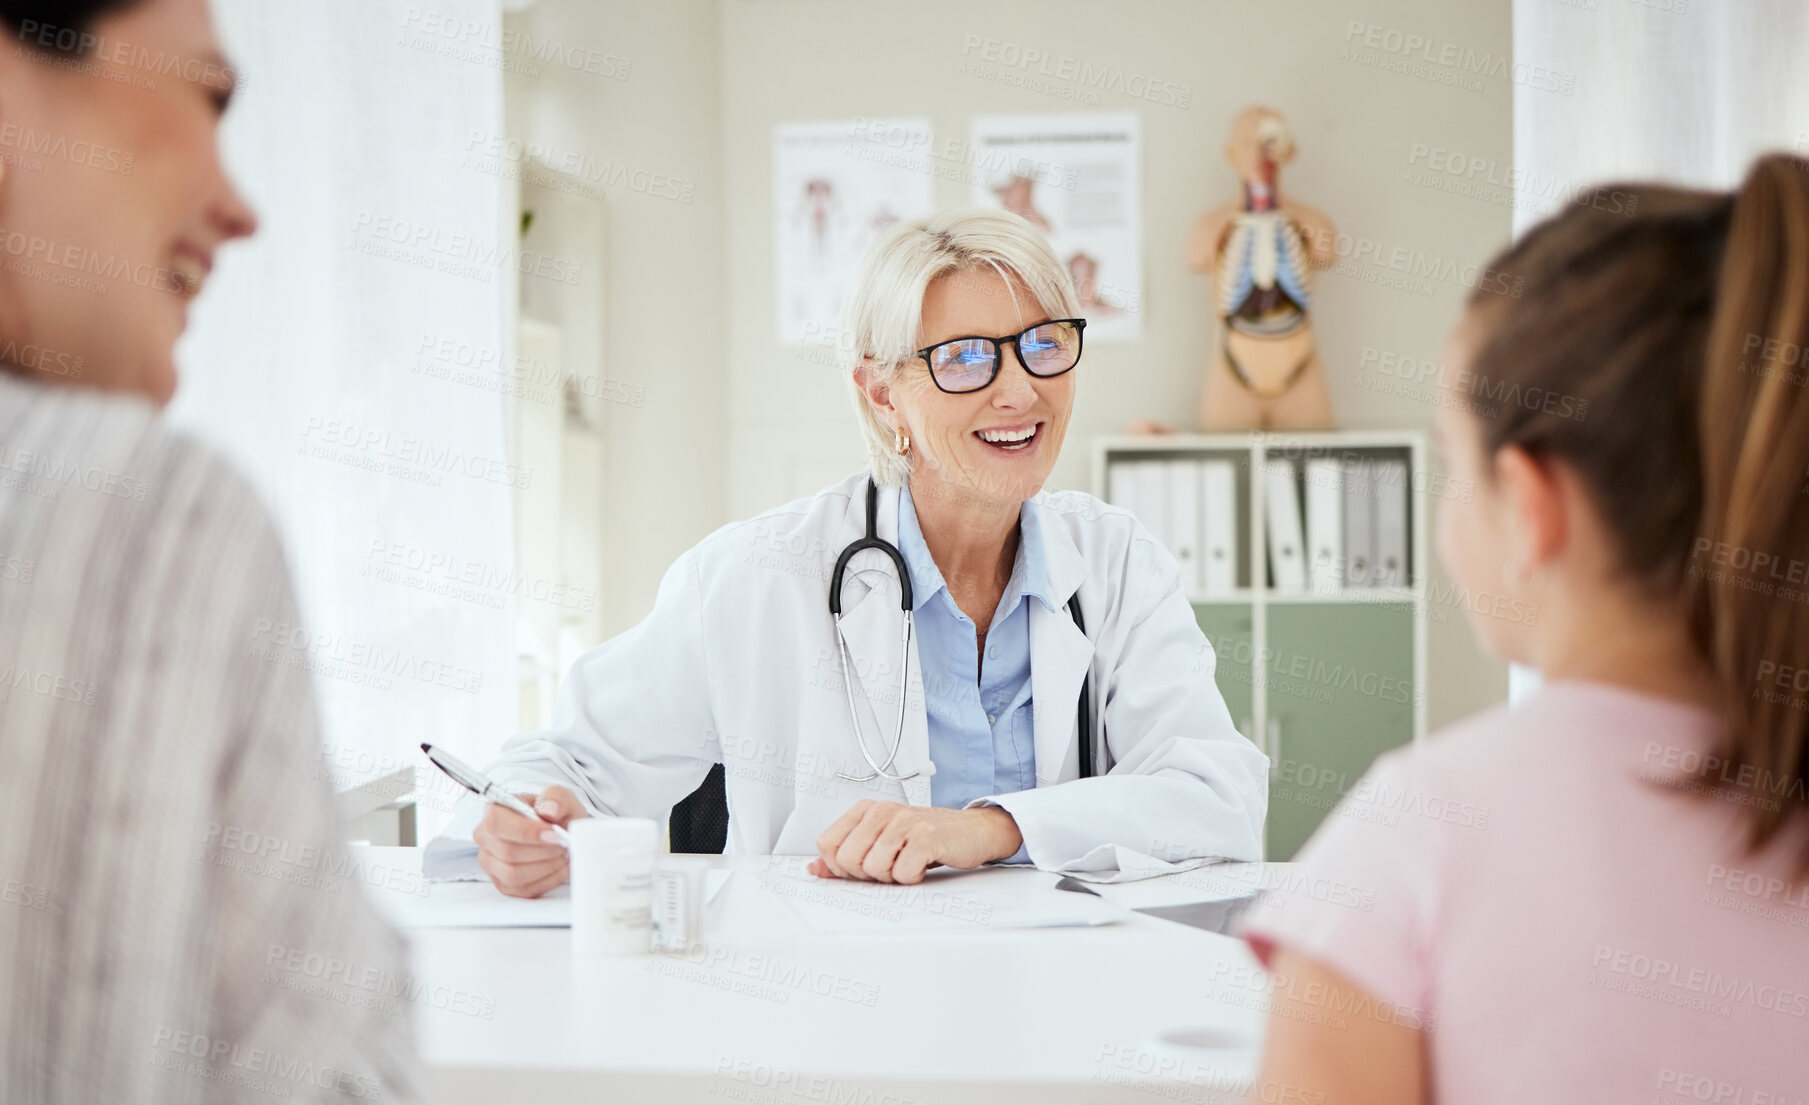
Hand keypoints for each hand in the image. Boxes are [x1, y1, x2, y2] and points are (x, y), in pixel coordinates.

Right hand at [473, 784, 587, 897]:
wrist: (561, 834)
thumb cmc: (556, 814)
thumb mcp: (561, 797)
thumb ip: (556, 797)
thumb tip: (549, 809)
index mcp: (493, 811)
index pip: (496, 823)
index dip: (525, 831)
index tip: (553, 834)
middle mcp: (486, 838)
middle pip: (507, 852)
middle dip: (542, 851)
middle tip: (564, 844)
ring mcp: (491, 864)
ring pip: (513, 874)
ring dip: (546, 866)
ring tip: (563, 854)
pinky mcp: (503, 884)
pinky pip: (523, 889)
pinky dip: (548, 880)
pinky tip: (559, 866)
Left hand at [808, 801, 1022, 883]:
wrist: (971, 831)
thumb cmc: (925, 837)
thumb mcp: (881, 841)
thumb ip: (845, 854)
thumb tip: (814, 869)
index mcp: (865, 810)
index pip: (827, 845)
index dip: (841, 866)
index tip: (864, 865)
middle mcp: (882, 811)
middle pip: (847, 860)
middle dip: (866, 874)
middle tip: (890, 866)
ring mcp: (904, 822)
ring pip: (873, 868)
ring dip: (892, 877)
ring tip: (908, 863)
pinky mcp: (926, 837)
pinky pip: (902, 873)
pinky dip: (912, 878)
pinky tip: (922, 864)